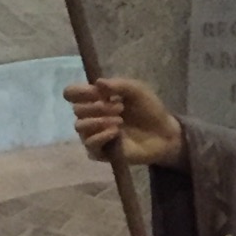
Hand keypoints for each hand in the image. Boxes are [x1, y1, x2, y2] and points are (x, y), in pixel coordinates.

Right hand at [64, 76, 183, 167]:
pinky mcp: (100, 152)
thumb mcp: (137, 90)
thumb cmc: (149, 110)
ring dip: (99, 121)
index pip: (71, 93)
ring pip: (79, 126)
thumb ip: (119, 85)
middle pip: (76, 109)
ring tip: (119, 120)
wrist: (164, 133)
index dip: (80, 92)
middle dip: (97, 107)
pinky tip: (116, 132)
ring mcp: (94, 135)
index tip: (97, 93)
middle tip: (120, 108)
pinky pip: (89, 144)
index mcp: (96, 99)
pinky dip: (101, 136)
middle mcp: (91, 116)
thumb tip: (98, 83)